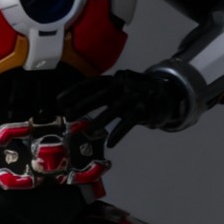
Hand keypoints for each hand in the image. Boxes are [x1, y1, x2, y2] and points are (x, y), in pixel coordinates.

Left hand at [58, 69, 188, 145]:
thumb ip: (100, 95)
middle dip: (83, 104)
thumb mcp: (117, 90)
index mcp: (113, 80)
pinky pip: (130, 122)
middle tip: (67, 114)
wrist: (165, 92)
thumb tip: (73, 105)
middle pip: (100, 95)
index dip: (74, 91)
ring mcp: (134, 97)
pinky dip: (120, 132)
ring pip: (115, 109)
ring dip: (101, 120)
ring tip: (88, 131)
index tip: (59, 100)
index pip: (91, 84)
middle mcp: (122, 86)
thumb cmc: (134, 93)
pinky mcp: (144, 110)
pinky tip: (112, 143)